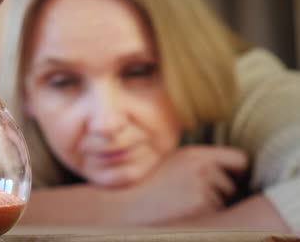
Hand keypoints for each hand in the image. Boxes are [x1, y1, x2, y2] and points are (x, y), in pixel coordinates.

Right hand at [115, 146, 247, 225]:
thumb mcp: (174, 163)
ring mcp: (202, 188)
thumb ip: (202, 161)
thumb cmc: (153, 187)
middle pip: (231, 185)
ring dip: (209, 207)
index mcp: (195, 154)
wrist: (132, 207)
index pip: (239, 158)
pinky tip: (183, 213)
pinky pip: (215, 216)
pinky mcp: (202, 207)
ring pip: (223, 203)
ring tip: (183, 204)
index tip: (235, 177)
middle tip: (192, 195)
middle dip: (218, 193)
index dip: (240, 170)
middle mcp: (201, 168)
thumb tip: (236, 170)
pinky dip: (203, 217)